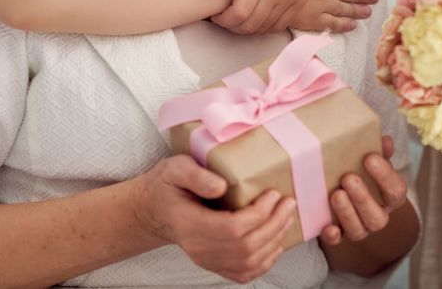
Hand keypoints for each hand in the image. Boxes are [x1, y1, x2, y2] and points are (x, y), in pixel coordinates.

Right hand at [131, 155, 296, 282]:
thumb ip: (196, 176)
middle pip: (245, 247)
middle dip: (273, 225)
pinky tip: (275, 244)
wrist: (153, 210)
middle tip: (288, 202)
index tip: (273, 194)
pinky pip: (242, 273)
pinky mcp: (213, 263)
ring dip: (273, 241)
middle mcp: (198, 248)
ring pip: (247, 263)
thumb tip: (221, 186)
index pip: (232, 229)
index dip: (258, 214)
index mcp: (190, 224)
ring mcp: (206, 259)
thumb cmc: (166, 185)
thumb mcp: (176, 168)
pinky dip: (264, 262)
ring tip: (286, 218)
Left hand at [212, 0, 323, 33]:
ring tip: (241, 18)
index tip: (217, 16)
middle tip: (226, 20)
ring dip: (250, 28)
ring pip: (266, 27)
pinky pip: (282, 23)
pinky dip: (267, 26)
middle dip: (234, 27)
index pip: (239, 13)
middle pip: (252, 25)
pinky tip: (259, 17)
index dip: (224, 20)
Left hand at [319, 136, 407, 245]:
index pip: (396, 191)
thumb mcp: (373, 158)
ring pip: (359, 231)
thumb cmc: (363, 169)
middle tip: (348, 178)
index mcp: (390, 197)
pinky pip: (337, 241)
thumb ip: (380, 150)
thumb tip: (386, 141)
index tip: (370, 158)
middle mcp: (378, 215)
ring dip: (347, 213)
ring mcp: (359, 227)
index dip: (385, 176)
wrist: (346, 185)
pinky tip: (328, 227)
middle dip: (363, 198)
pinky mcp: (340, 234)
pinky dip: (333, 236)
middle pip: (378, 218)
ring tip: (336, 194)